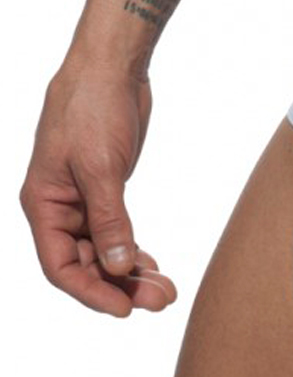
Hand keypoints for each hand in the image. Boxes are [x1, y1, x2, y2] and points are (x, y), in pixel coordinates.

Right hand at [20, 62, 176, 316]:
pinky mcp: (106, 188)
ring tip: (165, 290)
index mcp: (43, 204)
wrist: (112, 66)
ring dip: (131, 272)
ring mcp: (83, 199)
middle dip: (120, 286)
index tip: (124, 310)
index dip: (90, 292)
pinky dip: (133, 250)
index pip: (59, 266)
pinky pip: (116, 231)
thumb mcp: (101, 168)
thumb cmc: (93, 108)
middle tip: (160, 301)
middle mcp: (59, 207)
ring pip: (104, 250)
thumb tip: (118, 267)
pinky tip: (152, 265)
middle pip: (85, 264)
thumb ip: (110, 219)